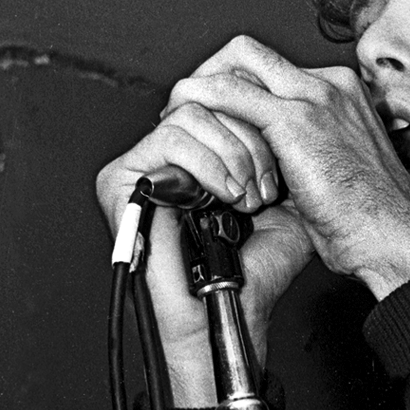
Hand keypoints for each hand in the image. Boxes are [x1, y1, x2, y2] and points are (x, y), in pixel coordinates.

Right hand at [96, 102, 312, 405]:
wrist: (232, 310)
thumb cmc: (255, 270)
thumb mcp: (287, 200)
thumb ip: (283, 153)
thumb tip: (287, 111)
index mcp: (209, 154)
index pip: (230, 99)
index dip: (261, 122)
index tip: (281, 172)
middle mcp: (176, 155)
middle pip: (212, 99)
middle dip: (251, 141)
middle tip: (265, 189)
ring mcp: (147, 164)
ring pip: (192, 114)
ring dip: (231, 154)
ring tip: (245, 197)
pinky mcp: (121, 178)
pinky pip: (168, 140)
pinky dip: (206, 163)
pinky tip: (223, 195)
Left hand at [163, 34, 409, 298]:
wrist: (394, 236)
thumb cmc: (371, 221)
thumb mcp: (337, 174)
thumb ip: (304, 155)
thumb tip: (267, 167)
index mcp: (344, 96)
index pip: (275, 70)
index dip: (238, 88)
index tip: (217, 116)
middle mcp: (331, 86)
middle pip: (253, 53)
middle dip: (213, 73)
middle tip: (188, 108)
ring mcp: (316, 97)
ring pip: (238, 60)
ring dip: (202, 85)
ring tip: (178, 117)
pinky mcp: (296, 119)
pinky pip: (230, 93)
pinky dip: (200, 101)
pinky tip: (183, 121)